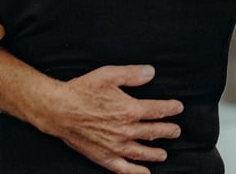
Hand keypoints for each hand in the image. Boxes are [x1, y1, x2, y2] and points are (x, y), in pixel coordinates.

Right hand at [42, 65, 182, 173]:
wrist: (58, 110)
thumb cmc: (82, 91)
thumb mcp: (109, 74)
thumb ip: (133, 74)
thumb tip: (151, 72)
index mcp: (129, 110)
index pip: (158, 110)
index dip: (171, 109)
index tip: (178, 108)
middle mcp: (125, 130)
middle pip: (154, 132)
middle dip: (168, 131)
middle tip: (176, 131)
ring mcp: (114, 146)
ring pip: (141, 152)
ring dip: (155, 153)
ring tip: (164, 154)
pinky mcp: (102, 156)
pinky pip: (122, 168)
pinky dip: (135, 172)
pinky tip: (144, 173)